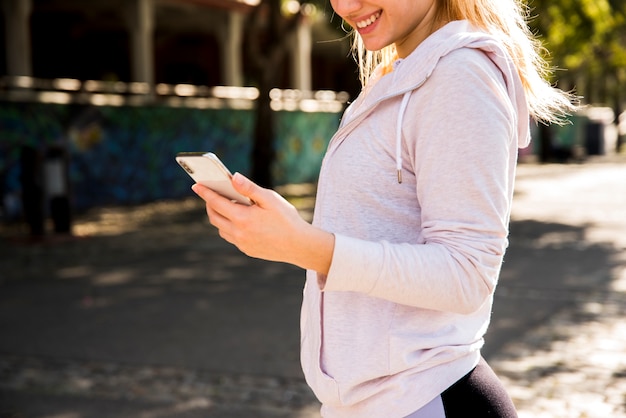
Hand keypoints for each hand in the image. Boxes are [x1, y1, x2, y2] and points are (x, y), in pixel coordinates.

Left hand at [191, 173, 333, 272]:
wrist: (299, 246)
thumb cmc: (287, 219)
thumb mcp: (270, 199)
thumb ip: (250, 188)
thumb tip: (232, 177)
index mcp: (243, 218)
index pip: (217, 202)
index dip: (205, 192)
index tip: (196, 185)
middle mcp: (238, 233)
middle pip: (214, 217)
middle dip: (209, 205)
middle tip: (210, 194)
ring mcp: (242, 243)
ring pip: (221, 229)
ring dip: (219, 217)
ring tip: (224, 205)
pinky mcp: (247, 250)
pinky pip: (231, 237)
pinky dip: (229, 227)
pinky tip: (238, 220)